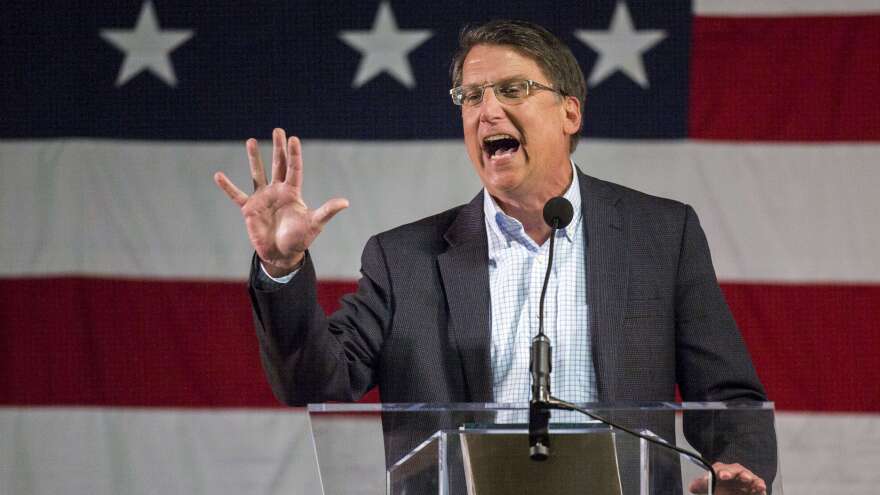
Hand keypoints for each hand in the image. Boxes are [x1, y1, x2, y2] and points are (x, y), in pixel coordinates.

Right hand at [214, 128, 348, 276]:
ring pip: (257, 174)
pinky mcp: (249, 209)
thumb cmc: (300, 239)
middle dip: (278, 148)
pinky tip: (218, 175)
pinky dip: (227, 187)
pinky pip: (236, 195)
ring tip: (251, 141)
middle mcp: (277, 191)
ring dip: (255, 158)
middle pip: (278, 165)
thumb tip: (345, 202)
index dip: (294, 154)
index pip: (294, 169)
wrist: (282, 254)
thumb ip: (327, 211)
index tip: (293, 139)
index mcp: (292, 192)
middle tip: (278, 130)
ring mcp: (262, 198)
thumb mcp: (315, 223)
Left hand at [689, 462, 766, 494]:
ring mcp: (746, 479)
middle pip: (734, 470)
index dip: (719, 471)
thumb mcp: (709, 487)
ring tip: (747, 479)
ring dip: (747, 477)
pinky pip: (758, 484)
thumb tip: (692, 486)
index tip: (719, 475)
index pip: (719, 469)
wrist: (733, 491)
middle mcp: (734, 473)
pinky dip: (760, 485)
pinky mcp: (756, 486)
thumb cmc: (721, 488)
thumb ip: (701, 485)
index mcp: (721, 471)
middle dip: (730, 472)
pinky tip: (760, 487)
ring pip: (747, 475)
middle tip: (726, 475)